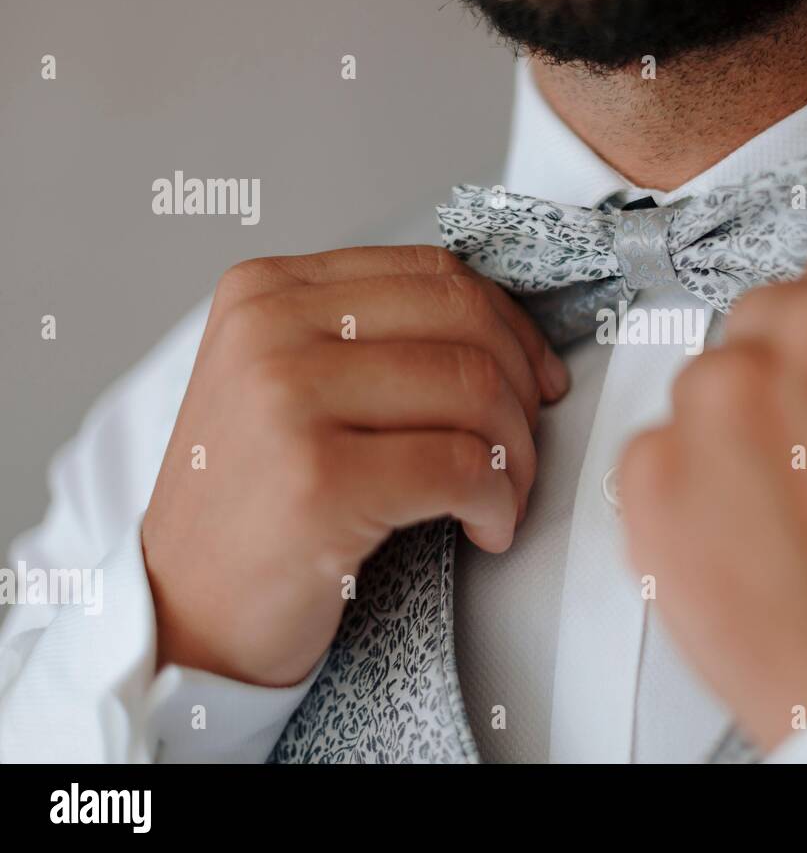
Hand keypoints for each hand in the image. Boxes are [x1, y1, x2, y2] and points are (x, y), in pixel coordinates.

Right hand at [142, 246, 567, 686]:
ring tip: (502, 498)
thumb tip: (507, 332)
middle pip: (463, 322)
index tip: (537, 379)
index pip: (434, 273)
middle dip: (522, 390)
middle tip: (523, 449)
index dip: (510, 327)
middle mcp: (269, 328)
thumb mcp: (290, 386)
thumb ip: (372, 337)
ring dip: (518, 456)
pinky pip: (462, 467)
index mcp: (267, 291)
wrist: (186, 615)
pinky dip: (499, 504)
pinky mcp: (318, 479)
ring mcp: (286, 399)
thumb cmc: (256, 506)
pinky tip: (486, 530)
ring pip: (474, 389)